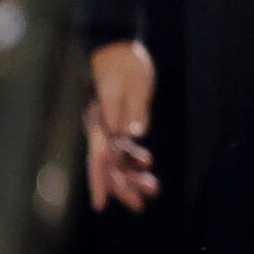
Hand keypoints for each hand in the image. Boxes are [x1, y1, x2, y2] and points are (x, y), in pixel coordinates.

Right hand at [86, 40, 159, 212]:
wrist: (119, 48)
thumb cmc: (125, 65)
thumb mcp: (134, 86)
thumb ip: (134, 111)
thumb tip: (132, 135)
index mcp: (101, 122)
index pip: (99, 159)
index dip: (100, 183)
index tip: (101, 205)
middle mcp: (101, 128)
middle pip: (109, 166)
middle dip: (123, 187)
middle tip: (142, 204)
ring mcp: (108, 126)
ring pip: (117, 160)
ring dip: (132, 175)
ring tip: (153, 189)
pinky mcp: (117, 121)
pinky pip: (123, 148)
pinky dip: (134, 159)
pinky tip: (147, 164)